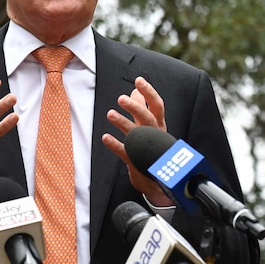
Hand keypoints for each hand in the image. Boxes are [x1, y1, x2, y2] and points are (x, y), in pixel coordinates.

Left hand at [102, 76, 172, 206]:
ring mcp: (146, 149)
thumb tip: (135, 90)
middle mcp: (154, 135)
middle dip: (135, 107)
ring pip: (137, 134)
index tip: (139, 80)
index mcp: (158, 125)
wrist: (158, 183)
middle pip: (148, 118)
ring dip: (123, 122)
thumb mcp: (148, 126)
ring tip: (110, 114)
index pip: (157, 105)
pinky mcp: (136, 162)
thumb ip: (141, 108)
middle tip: (121, 99)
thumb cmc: (152, 149)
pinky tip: (105, 137)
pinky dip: (115, 144)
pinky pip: (125, 152)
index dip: (149, 92)